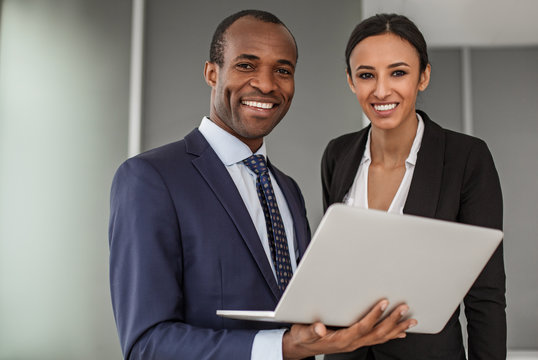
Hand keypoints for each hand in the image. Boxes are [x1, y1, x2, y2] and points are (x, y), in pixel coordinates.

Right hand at [282, 299, 416, 359]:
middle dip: (392, 321)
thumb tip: (320, 328)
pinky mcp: (356, 342)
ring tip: (410, 320)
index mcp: (342, 340)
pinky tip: (400, 332)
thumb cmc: (303, 338)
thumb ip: (312, 330)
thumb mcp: (304, 333)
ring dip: (397, 328)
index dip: (374, 315)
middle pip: (377, 333)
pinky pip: (378, 340)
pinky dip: (391, 335)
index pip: (362, 327)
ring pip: (381, 338)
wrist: (301, 347)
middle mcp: (352, 343)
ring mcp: (356, 344)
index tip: (384, 303)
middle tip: (403, 308)